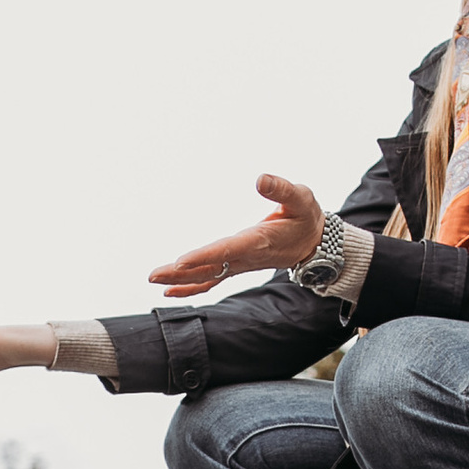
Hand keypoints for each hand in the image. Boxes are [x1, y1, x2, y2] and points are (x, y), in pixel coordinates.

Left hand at [147, 173, 323, 295]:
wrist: (316, 243)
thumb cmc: (306, 217)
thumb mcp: (301, 197)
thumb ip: (282, 189)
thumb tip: (260, 179)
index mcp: (259, 240)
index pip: (227, 250)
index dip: (204, 256)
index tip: (180, 261)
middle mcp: (247, 257)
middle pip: (210, 268)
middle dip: (181, 272)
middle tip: (153, 275)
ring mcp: (241, 264)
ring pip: (208, 276)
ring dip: (181, 280)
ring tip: (154, 279)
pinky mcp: (238, 266)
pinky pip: (212, 280)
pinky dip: (192, 286)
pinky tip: (171, 290)